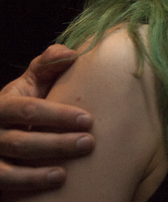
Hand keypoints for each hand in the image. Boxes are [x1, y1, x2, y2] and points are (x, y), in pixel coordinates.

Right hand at [0, 45, 92, 191]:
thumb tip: (72, 53)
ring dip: (40, 171)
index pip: (28, 110)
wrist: (0, 129)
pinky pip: (6, 183)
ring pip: (10, 167)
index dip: (57, 115)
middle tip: (89, 143)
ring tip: (68, 171)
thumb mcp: (30, 83)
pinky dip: (29, 183)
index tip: (88, 119)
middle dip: (57, 143)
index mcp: (4, 105)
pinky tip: (55, 181)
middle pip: (22, 141)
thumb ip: (48, 66)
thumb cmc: (24, 104)